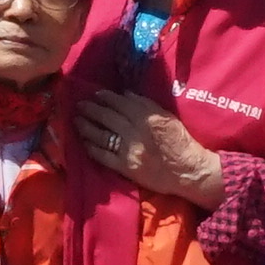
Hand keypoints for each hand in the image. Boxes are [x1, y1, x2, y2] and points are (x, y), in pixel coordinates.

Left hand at [74, 88, 225, 209]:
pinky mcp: (125, 166)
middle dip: (91, 109)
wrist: (188, 170)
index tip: (95, 94)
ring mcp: (129, 149)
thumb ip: (146, 105)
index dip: (105, 98)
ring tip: (76, 121)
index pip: (120, 103)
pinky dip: (92, 148)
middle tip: (79, 105)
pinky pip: (103, 156)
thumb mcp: (167, 117)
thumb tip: (125, 95)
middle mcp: (135, 131)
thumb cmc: (180, 141)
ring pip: (101, 135)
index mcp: (147, 117)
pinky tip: (84, 142)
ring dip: (86, 127)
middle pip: (107, 117)